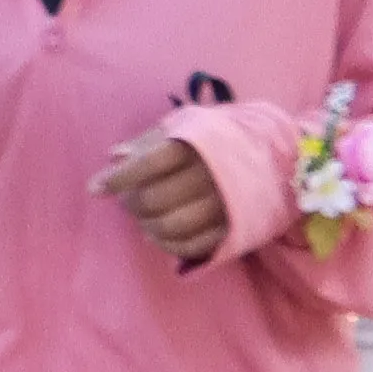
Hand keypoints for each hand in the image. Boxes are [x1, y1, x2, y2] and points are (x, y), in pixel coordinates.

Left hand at [94, 129, 231, 266]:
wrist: (276, 155)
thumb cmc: (219, 138)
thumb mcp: (187, 125)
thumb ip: (149, 141)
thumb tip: (114, 156)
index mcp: (197, 145)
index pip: (147, 164)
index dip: (117, 179)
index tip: (96, 188)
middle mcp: (212, 175)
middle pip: (154, 199)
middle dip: (131, 203)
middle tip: (126, 199)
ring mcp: (225, 204)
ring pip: (171, 226)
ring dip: (147, 226)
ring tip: (142, 218)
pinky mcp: (235, 228)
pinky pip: (193, 246)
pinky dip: (167, 245)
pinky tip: (158, 235)